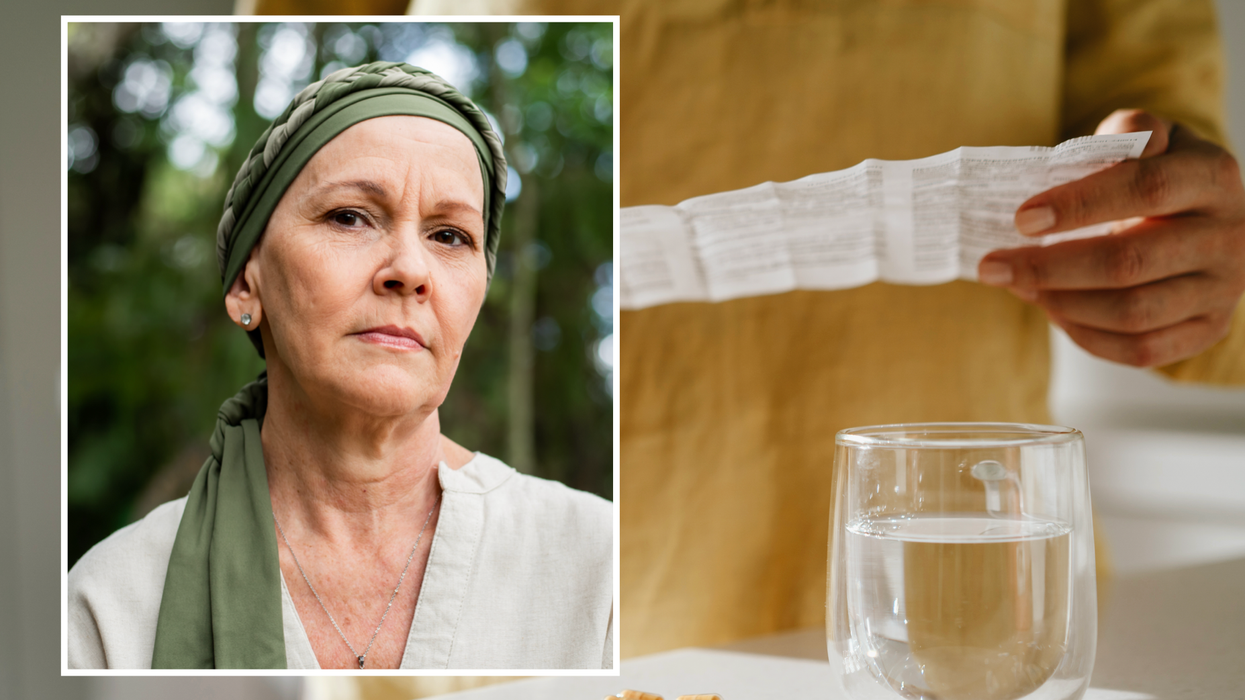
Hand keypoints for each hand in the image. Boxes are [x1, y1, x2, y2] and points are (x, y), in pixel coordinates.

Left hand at [978, 109, 1244, 366]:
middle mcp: (1228, 236)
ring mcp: (1222, 290)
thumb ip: (1132, 131)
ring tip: (1019, 286)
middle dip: (1049, 267)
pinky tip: (1053, 311)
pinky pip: (1141, 349)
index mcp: (1213, 178)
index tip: (1022, 218)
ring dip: (1062, 303)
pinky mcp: (1209, 329)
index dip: (1080, 204)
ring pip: (1132, 313)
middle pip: (1130, 262)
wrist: (1208, 221)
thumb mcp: (1155, 140)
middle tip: (993, 266)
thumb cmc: (1162, 175)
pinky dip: (1087, 335)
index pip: (1147, 188)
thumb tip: (1110, 141)